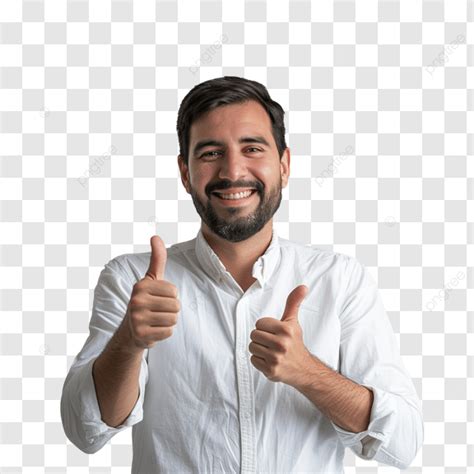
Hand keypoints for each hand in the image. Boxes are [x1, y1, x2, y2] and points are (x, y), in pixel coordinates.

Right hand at [122, 235, 180, 349]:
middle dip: (171, 310)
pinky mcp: (141, 334)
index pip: (174, 291)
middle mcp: (136, 300)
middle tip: (156, 312)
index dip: (171, 296)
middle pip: (176, 306)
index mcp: (141, 285)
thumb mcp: (151, 279)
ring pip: (173, 319)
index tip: (157, 299)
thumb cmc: (145, 301)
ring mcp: (137, 318)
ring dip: (168, 322)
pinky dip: (164, 333)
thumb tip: (155, 236)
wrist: (130, 331)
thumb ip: (157, 259)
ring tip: (155, 320)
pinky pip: (168, 332)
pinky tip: (153, 330)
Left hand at [249, 284, 311, 386]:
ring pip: (252, 347)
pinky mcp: (271, 370)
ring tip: (271, 352)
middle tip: (272, 343)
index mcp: (286, 330)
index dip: (265, 327)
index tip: (274, 333)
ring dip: (259, 349)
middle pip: (254, 335)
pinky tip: (270, 361)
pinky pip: (253, 360)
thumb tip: (303, 286)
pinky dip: (259, 361)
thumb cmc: (295, 343)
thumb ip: (293, 303)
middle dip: (261, 338)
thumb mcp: (293, 322)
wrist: (304, 369)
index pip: (259, 323)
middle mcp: (282, 344)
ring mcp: (276, 358)